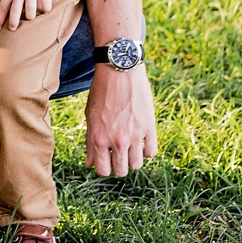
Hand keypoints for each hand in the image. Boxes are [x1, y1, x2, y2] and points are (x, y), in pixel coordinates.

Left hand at [85, 59, 157, 176]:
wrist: (120, 71)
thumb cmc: (102, 92)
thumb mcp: (90, 117)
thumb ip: (90, 142)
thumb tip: (90, 164)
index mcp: (99, 139)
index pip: (103, 171)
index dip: (104, 168)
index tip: (106, 160)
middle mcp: (117, 140)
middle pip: (121, 171)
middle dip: (119, 166)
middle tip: (119, 155)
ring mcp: (134, 135)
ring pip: (137, 164)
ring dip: (133, 159)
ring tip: (130, 148)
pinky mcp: (149, 127)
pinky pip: (151, 152)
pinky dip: (146, 151)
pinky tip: (141, 142)